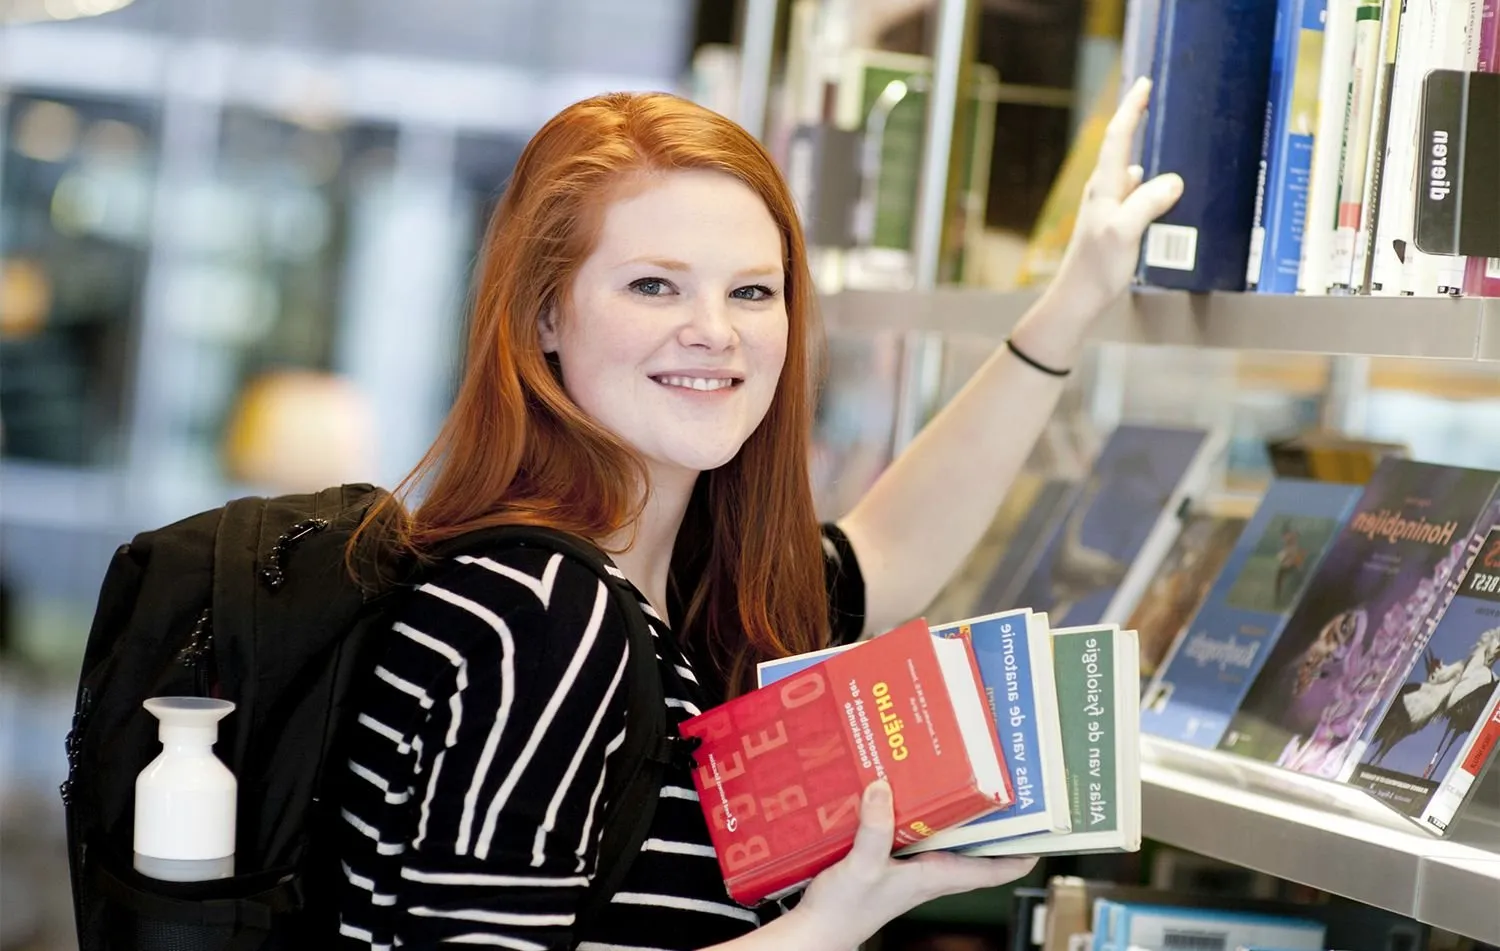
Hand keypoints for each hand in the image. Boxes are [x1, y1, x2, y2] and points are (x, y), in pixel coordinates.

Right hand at [790, 780, 1036, 950]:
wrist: (817, 930)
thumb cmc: (844, 910)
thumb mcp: (861, 866)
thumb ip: (875, 829)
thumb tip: (885, 788)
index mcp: (936, 876)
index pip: (995, 869)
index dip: (1023, 852)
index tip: (1044, 828)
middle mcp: (930, 871)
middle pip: (976, 847)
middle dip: (992, 820)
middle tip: (1005, 783)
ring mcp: (911, 866)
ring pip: (946, 837)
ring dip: (956, 812)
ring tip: (962, 775)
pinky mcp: (889, 860)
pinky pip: (915, 832)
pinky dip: (917, 813)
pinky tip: (903, 791)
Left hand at [1036, 77, 1185, 341]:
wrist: (1076, 300)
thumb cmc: (1097, 268)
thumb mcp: (1124, 232)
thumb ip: (1147, 203)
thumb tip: (1172, 180)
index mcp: (1103, 187)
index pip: (1117, 137)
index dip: (1131, 108)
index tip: (1144, 83)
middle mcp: (1102, 192)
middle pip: (1122, 148)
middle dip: (1138, 122)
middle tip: (1157, 100)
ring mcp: (1107, 208)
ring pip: (1131, 172)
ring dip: (1146, 154)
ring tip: (1168, 141)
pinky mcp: (1114, 224)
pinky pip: (1136, 195)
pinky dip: (1150, 184)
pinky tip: (1164, 190)